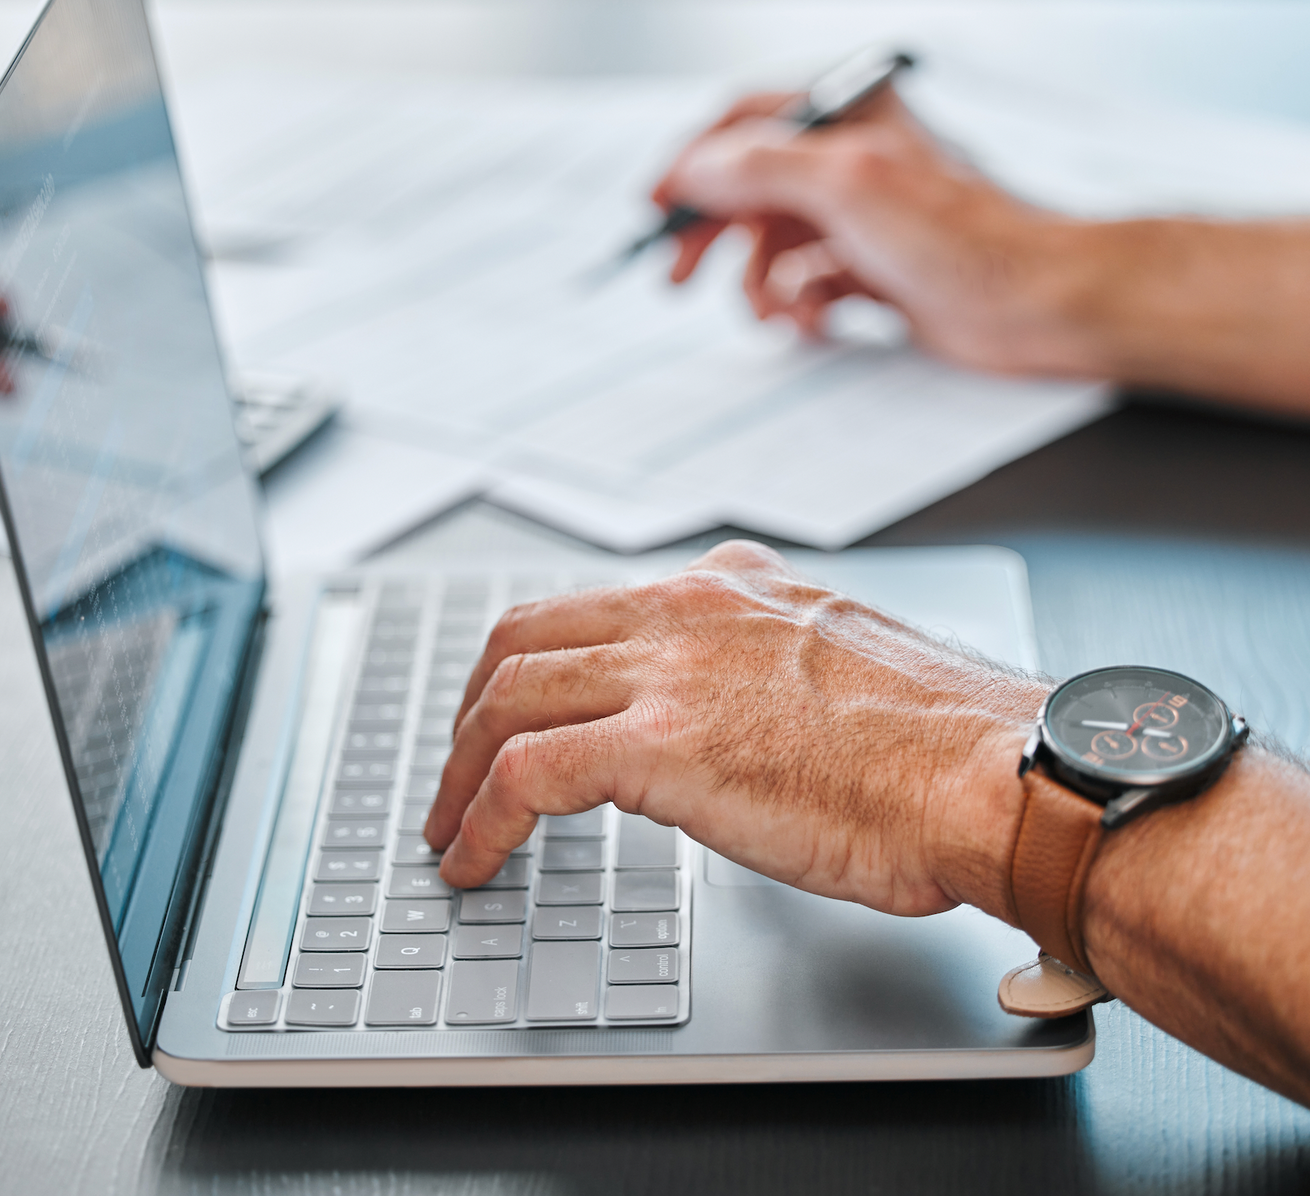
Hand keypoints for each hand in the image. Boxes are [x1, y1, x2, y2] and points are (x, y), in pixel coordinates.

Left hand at [425, 540, 1044, 923]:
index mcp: (732, 587)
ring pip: (508, 697)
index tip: (517, 711)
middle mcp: (689, 609)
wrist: (999, 773)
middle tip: (458, 765)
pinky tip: (471, 861)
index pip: (594, 606)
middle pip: (524, 637)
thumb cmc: (948, 742)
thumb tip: (736, 712)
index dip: (535, 664)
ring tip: (448, 825)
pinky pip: (525, 774)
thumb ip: (770, 664)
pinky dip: (479, 819)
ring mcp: (671, 668)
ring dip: (459, 768)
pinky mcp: (661, 741)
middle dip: (473, 707)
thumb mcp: (843, 661)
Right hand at [651, 87, 1109, 380]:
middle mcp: (851, 165)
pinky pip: (807, 288)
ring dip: (762, 285)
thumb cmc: (966, 237)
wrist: (1032, 304)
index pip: (744, 126)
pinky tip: (814, 321)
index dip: (693, 166)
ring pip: (775, 249)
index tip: (658, 207)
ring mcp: (860, 222)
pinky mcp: (873, 272)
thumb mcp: (847, 184)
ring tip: (773, 310)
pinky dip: (799, 308)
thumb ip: (760, 168)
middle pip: (750, 193)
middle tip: (680, 276)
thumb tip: (696, 170)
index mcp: (847, 120)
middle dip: (714, 237)